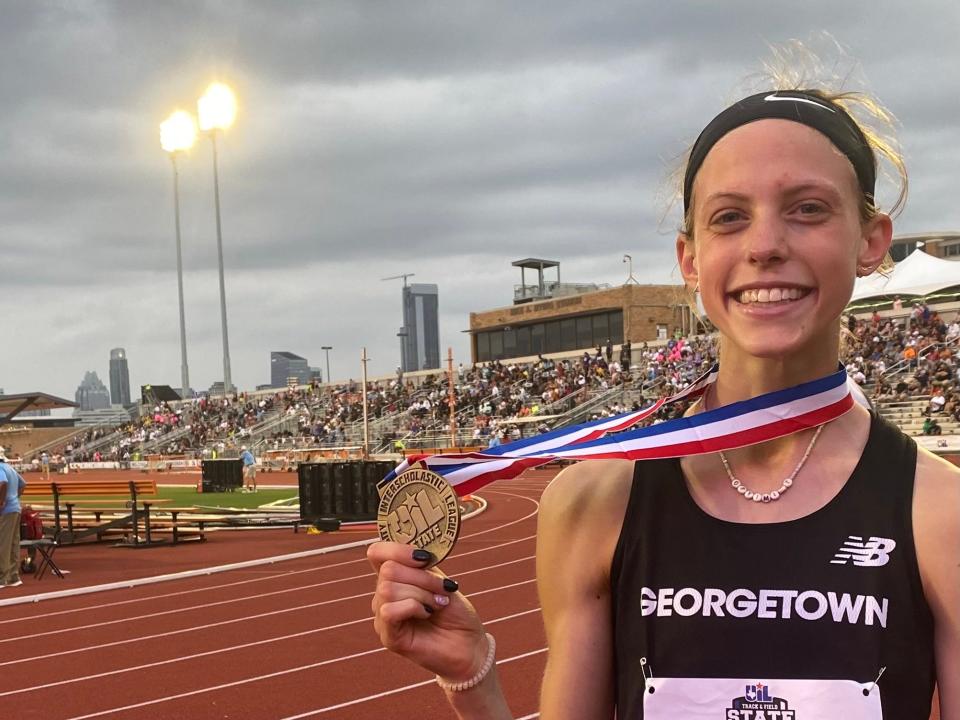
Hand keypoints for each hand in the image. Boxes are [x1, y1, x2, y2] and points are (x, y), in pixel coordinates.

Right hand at [368, 541, 487, 680]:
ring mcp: (383, 617)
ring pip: (388, 589)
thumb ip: (422, 568)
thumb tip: (416, 554)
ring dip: (422, 593)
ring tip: (438, 604)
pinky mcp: (388, 637)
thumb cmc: (456, 613)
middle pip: (388, 569)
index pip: (377, 552)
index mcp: (395, 578)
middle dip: (422, 576)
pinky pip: (389, 611)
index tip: (425, 558)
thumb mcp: (440, 581)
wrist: (469, 644)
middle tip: (443, 589)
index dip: (398, 549)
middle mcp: (383, 596)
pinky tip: (428, 614)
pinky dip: (413, 607)